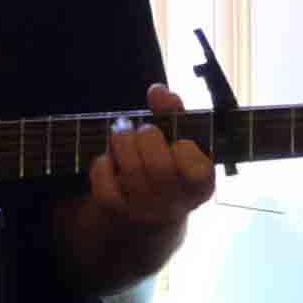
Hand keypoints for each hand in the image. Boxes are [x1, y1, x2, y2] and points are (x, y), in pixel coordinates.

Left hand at [82, 87, 216, 237]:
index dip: (185, 150)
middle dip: (147, 135)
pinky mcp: (117, 211)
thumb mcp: (180, 139)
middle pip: (159, 166)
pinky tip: (109, 159)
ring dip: (123, 141)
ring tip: (122, 132)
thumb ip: (174, 112)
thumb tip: (158, 91)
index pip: (198, 171)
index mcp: (200, 186)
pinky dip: (102, 165)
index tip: (179, 142)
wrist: (149, 208)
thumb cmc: (169, 163)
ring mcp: (145, 210)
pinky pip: (105, 186)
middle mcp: (175, 203)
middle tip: (143, 129)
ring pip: (131, 171)